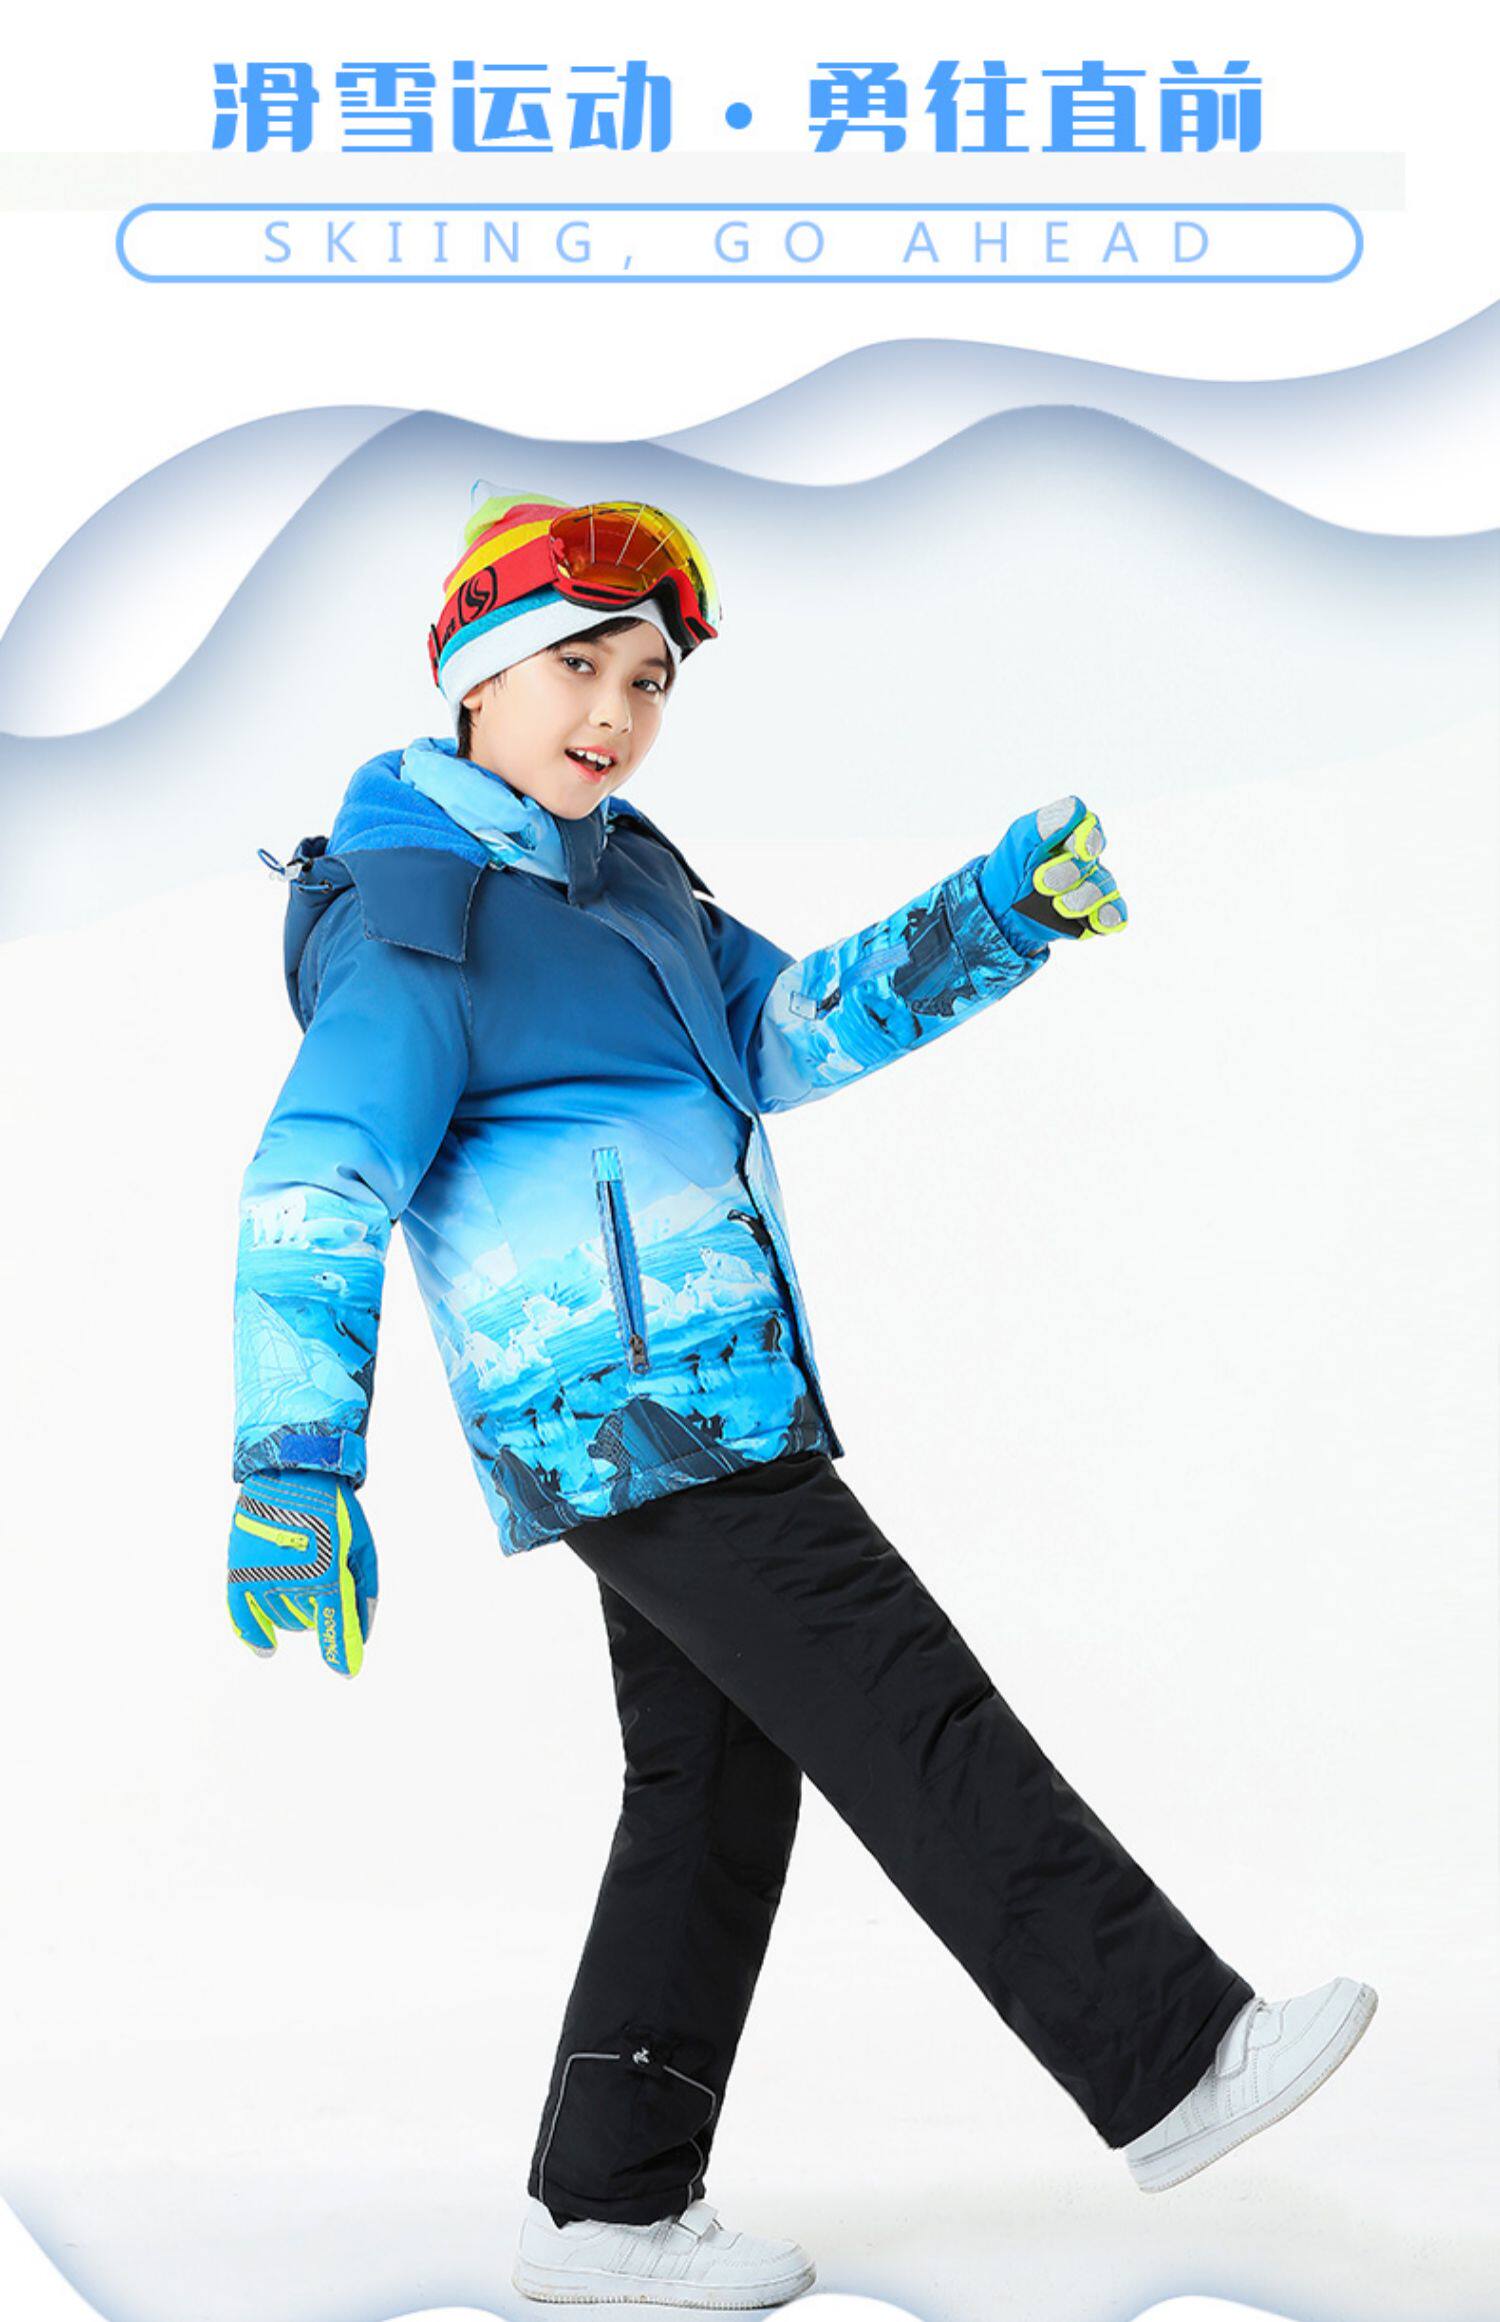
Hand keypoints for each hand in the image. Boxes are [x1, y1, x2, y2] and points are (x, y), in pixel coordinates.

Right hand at [227, 1471, 377, 1677]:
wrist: (291, 1471)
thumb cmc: (334, 1508)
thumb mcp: (362, 1545)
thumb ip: (364, 1591)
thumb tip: (362, 1634)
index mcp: (327, 1572)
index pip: (335, 1629)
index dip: (343, 1653)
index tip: (347, 1670)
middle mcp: (292, 1580)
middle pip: (312, 1622)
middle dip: (322, 1609)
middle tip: (324, 1572)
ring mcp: (262, 1576)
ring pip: (284, 1620)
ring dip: (297, 1610)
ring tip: (303, 1573)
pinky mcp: (240, 1570)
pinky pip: (242, 1617)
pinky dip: (253, 1635)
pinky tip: (266, 1647)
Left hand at [979, 796, 1127, 948]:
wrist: (999, 912)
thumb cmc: (1013, 868)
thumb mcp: (1020, 839)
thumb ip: (1046, 823)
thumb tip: (1078, 809)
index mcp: (1070, 836)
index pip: (1089, 828)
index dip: (1088, 837)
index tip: (1078, 849)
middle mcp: (1086, 861)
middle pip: (1094, 863)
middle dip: (1070, 871)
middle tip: (1042, 883)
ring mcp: (1092, 888)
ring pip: (1104, 889)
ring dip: (1082, 898)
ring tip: (1058, 905)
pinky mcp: (1093, 916)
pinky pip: (1113, 915)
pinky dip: (1109, 918)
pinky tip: (1097, 921)